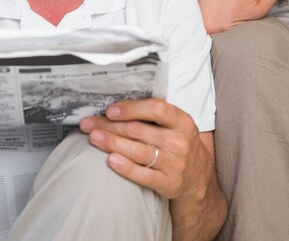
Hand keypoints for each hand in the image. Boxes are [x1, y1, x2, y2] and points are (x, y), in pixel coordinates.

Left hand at [80, 98, 210, 200]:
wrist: (198, 177)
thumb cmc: (177, 142)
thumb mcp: (175, 124)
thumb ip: (153, 114)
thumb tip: (116, 105)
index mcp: (182, 121)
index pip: (156, 109)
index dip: (131, 108)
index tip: (110, 110)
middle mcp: (180, 142)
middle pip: (140, 131)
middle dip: (110, 126)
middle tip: (89, 124)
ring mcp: (176, 164)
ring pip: (139, 152)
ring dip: (112, 144)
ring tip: (94, 138)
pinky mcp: (169, 183)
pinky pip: (144, 176)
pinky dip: (126, 168)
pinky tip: (111, 160)